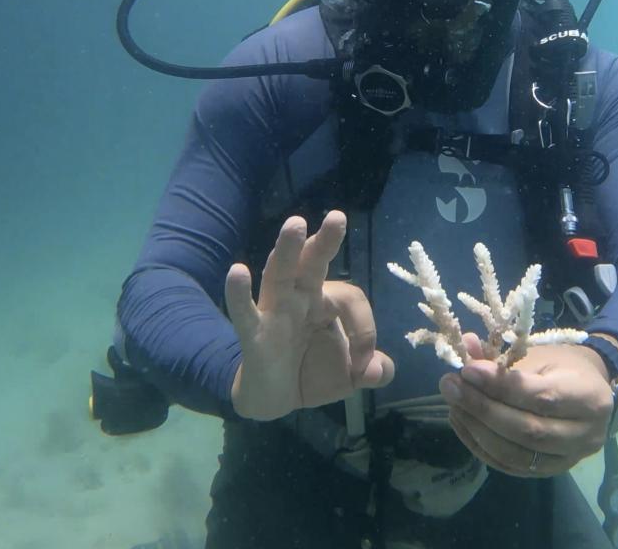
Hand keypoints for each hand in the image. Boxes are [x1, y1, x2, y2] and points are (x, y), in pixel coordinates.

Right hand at [225, 210, 394, 420]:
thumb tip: (380, 370)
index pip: (350, 298)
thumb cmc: (312, 373)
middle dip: (325, 240)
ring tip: (296, 223)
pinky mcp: (253, 333)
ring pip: (280, 273)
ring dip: (287, 249)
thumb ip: (373, 370)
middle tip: (338, 217)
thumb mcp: (349, 375)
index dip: (364, 329)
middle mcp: (300, 297)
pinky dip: (239, 293)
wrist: (273, 400)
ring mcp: (274, 311)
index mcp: (326, 301)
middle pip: (313, 263)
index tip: (364, 365)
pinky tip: (237, 271)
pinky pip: (245, 311)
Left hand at [439, 335, 616, 477]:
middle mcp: (584, 435)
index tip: (467, 371)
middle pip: (527, 430)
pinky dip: (479, 445)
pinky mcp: (548, 472)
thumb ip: (502, 357)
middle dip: (482, 409)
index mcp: (588, 398)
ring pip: (515, 454)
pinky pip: (508, 465)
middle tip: (450, 386)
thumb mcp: (538, 354)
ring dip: (476, 429)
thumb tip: (465, 346)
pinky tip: (462, 422)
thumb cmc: (563, 367)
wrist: (589, 394)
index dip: (500, 386)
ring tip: (453, 404)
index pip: (540, 397)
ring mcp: (567, 459)